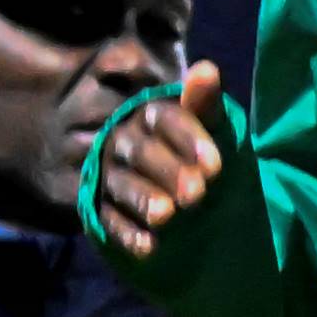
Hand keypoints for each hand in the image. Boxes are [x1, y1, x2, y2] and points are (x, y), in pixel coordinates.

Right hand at [81, 84, 230, 262]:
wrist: (166, 181)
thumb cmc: (191, 146)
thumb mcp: (203, 124)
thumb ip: (204, 103)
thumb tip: (207, 69)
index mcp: (149, 115)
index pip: (165, 119)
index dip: (189, 139)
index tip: (217, 165)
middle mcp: (123, 142)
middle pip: (142, 154)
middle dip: (170, 172)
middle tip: (198, 193)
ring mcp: (109, 175)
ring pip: (122, 185)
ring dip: (143, 200)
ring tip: (168, 216)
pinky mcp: (99, 207)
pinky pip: (108, 219)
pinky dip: (127, 234)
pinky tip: (150, 248)